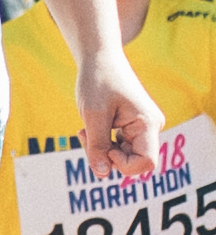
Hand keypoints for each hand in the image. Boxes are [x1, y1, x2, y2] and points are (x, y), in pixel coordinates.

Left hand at [79, 58, 164, 182]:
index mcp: (148, 124)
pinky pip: (118, 146)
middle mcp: (151, 128)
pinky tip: (88, 129)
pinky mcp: (132, 127)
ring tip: (84, 129)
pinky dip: (101, 142)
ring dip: (100, 148)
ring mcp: (142, 128)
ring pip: (122, 155)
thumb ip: (98, 145)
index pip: (146, 163)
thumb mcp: (93, 115)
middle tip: (84, 135)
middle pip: (132, 161)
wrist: (100, 59)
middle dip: (104, 155)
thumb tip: (101, 175)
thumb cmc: (97, 82)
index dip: (121, 164)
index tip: (102, 147)